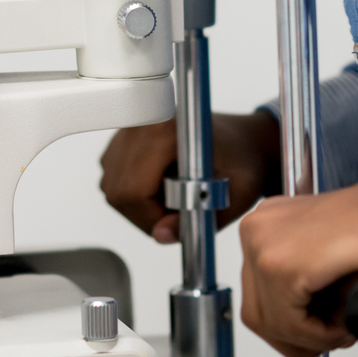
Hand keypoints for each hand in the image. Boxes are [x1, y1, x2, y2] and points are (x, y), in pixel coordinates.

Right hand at [100, 110, 279, 243]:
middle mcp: (141, 122)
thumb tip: (162, 234)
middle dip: (144, 215)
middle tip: (176, 216)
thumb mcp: (237, 195)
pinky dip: (134, 190)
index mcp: (165, 129)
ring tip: (172, 200)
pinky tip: (161, 187)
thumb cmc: (244, 160)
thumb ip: (201, 219)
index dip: (153, 218)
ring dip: (138, 204)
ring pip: (112, 183)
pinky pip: (114, 174)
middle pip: (118, 189)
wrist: (243, 137)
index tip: (177, 222)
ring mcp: (129, 127)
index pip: (134, 191)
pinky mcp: (124, 135)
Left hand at [237, 182, 357, 356]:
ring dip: (308, 338)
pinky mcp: (279, 265)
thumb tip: (303, 318)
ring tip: (338, 333)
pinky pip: (288, 322)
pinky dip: (317, 335)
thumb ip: (303, 278)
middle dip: (294, 335)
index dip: (289, 321)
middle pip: (257, 307)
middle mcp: (257, 229)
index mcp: (266, 224)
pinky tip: (340, 327)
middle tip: (327, 338)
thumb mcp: (324, 251)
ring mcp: (261, 245)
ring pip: (269, 320)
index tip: (317, 329)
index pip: (257, 289)